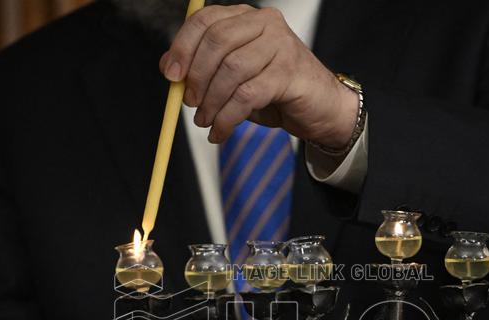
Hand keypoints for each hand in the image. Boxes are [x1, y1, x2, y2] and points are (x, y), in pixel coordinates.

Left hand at [160, 5, 358, 145]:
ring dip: (211, 103)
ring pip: (231, 71)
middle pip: (217, 42)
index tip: (171, 74)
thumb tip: (169, 68)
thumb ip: (204, 68)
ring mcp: (281, 45)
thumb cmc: (275, 91)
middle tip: (191, 103)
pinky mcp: (289, 72)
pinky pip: (247, 95)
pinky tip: (220, 132)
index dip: (182, 46)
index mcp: (247, 18)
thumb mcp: (234, 76)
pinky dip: (227, 118)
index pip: (205, 20)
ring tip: (205, 122)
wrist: (319, 109)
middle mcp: (265, 24)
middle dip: (197, 77)